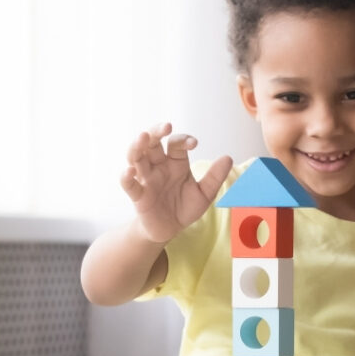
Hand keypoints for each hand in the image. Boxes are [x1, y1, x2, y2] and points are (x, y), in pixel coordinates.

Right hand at [120, 123, 231, 244]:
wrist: (171, 230)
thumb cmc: (185, 207)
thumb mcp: (204, 194)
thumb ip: (214, 177)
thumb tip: (228, 158)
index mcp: (175, 163)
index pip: (176, 144)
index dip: (183, 140)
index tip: (194, 143)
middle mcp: (158, 166)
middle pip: (152, 143)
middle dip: (156, 132)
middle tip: (165, 126)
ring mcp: (146, 179)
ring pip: (136, 157)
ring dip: (137, 146)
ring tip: (142, 137)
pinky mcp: (138, 196)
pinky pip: (128, 184)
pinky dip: (126, 177)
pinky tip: (130, 171)